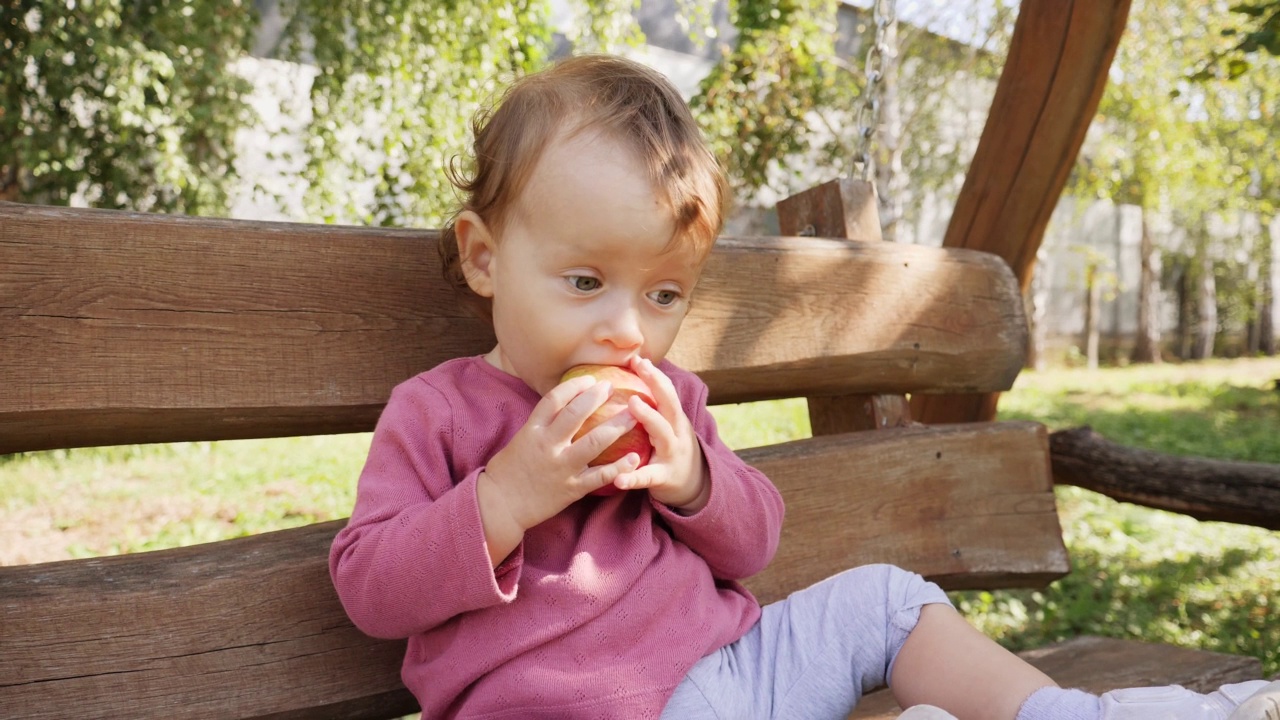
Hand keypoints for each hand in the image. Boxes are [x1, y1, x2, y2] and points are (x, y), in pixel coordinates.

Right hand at [477, 374, 644, 563]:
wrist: (501, 506)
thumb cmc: (509, 470)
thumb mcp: (521, 439)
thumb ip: (542, 425)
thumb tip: (564, 405)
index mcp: (533, 431)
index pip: (554, 399)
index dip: (574, 386)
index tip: (590, 379)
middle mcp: (548, 445)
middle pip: (576, 414)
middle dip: (596, 397)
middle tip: (612, 388)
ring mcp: (561, 467)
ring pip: (594, 442)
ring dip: (617, 427)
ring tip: (634, 416)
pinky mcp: (572, 488)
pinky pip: (600, 476)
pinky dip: (619, 467)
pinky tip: (634, 457)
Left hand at [612, 357, 708, 511]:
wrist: (694, 487)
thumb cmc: (670, 450)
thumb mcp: (668, 426)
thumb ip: (654, 407)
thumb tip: (629, 379)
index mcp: (675, 420)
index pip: (667, 391)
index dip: (655, 374)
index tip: (638, 358)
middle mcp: (677, 433)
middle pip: (670, 405)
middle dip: (657, 384)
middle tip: (639, 367)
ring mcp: (673, 455)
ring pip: (663, 434)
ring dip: (649, 416)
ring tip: (632, 404)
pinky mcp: (664, 477)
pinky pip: (647, 476)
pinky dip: (633, 477)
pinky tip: (618, 479)